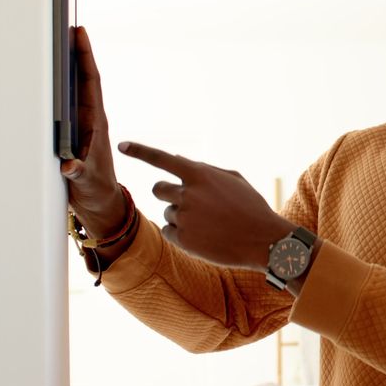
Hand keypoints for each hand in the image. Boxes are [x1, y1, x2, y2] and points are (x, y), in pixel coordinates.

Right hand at [60, 27, 128, 239]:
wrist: (99, 203)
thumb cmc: (95, 189)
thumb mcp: (86, 181)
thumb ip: (78, 173)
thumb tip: (69, 167)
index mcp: (95, 123)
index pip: (90, 82)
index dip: (85, 57)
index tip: (80, 32)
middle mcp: (88, 118)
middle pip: (81, 78)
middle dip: (75, 52)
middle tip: (66, 26)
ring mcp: (80, 124)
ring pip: (72, 89)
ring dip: (67, 66)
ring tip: (58, 42)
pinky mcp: (71, 133)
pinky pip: (63, 103)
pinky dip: (57, 87)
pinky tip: (47, 75)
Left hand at [119, 141, 293, 270]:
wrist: (263, 240)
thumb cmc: (251, 207)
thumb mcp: (234, 179)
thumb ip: (204, 169)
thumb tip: (178, 159)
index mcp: (200, 175)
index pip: (162, 159)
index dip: (140, 151)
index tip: (122, 145)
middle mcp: (187, 194)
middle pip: (158, 189)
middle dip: (167, 194)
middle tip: (186, 202)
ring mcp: (183, 217)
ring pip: (167, 213)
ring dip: (182, 217)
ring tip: (209, 224)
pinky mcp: (182, 239)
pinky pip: (168, 231)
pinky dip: (181, 234)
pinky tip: (203, 237)